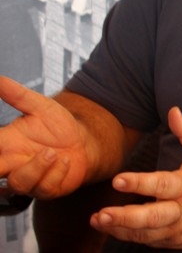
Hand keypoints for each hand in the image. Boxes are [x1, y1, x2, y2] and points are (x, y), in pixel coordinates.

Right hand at [0, 76, 88, 198]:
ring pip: (19, 182)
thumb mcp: (41, 107)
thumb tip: (0, 79)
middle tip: (7, 160)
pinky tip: (66, 161)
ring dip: (36, 167)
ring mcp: (28, 179)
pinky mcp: (47, 189)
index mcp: (5, 144)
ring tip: (52, 152)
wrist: (86, 142)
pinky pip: (45, 187)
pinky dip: (56, 173)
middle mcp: (12, 164)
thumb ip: (18, 95)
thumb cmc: (59, 126)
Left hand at [90, 107, 181, 248]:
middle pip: (151, 218)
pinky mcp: (176, 242)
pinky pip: (150, 241)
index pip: (161, 184)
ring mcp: (179, 229)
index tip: (117, 180)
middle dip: (124, 217)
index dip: (139, 183)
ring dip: (120, 229)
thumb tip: (173, 110)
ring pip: (147, 233)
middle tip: (101, 214)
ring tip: (97, 220)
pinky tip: (114, 228)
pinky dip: (132, 235)